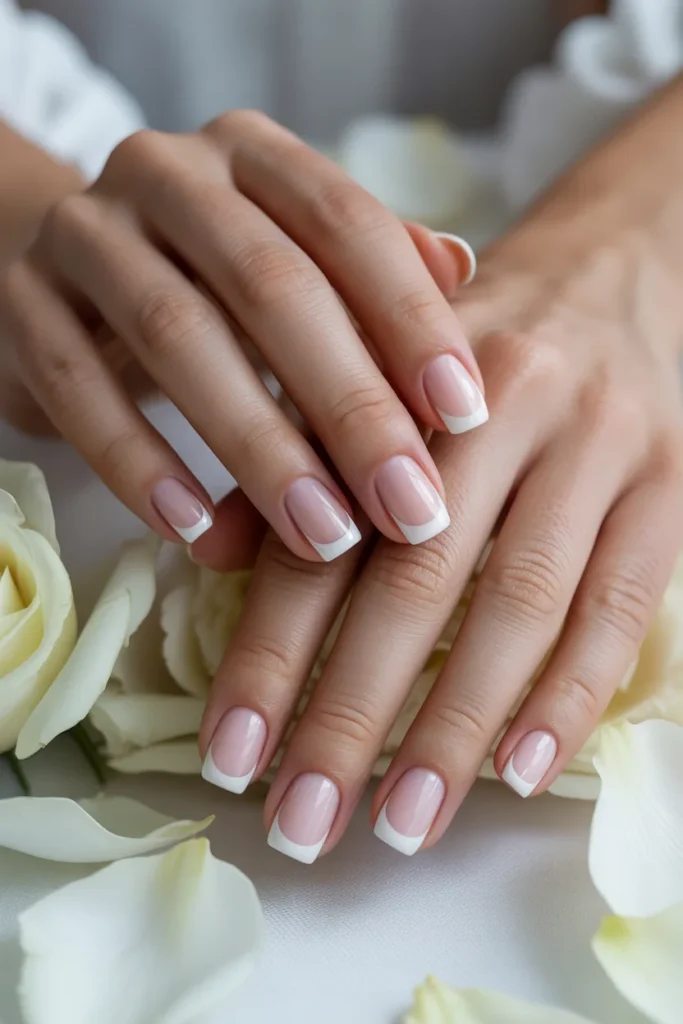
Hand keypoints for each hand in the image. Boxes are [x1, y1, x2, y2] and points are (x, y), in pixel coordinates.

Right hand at [0, 111, 484, 556]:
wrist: (68, 268)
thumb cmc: (209, 277)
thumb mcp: (293, 259)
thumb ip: (371, 269)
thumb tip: (464, 273)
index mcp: (252, 154)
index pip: (347, 223)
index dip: (410, 318)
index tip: (463, 415)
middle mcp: (167, 173)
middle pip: (271, 286)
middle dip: (349, 406)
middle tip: (409, 508)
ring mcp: (85, 234)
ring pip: (178, 337)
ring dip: (258, 449)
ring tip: (323, 537)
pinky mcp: (21, 305)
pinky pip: (80, 388)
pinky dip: (140, 465)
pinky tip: (197, 530)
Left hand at [199, 220, 682, 861]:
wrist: (619, 263)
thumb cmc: (473, 340)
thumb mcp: (378, 367)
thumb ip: (303, 453)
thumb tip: (214, 556)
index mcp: (403, 378)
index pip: (322, 533)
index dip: (270, 651)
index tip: (231, 756)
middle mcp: (499, 405)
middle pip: (415, 580)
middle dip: (352, 713)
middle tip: (303, 824)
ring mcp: (596, 444)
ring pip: (520, 603)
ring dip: (457, 726)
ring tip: (405, 822)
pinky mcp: (671, 482)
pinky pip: (622, 603)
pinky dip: (569, 693)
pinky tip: (519, 769)